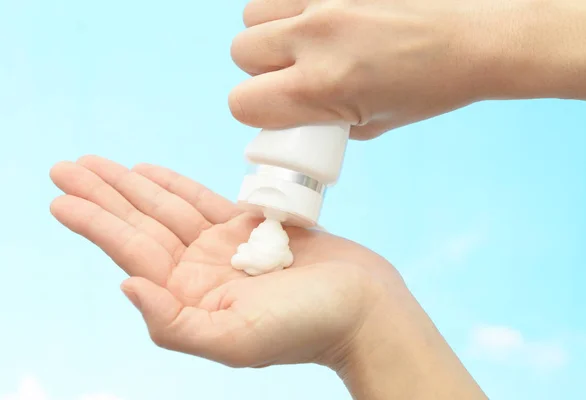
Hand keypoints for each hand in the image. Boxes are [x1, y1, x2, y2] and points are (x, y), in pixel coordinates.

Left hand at [49, 155, 403, 367]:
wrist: (363, 307)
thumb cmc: (307, 327)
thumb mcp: (235, 340)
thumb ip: (175, 324)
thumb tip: (126, 288)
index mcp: (191, 299)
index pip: (133, 253)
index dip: (96, 223)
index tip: (61, 197)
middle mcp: (201, 272)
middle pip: (141, 225)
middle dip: (103, 196)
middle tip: (65, 167)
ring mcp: (224, 248)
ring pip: (167, 209)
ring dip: (132, 185)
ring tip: (97, 164)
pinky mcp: (251, 227)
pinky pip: (204, 201)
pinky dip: (175, 185)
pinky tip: (150, 173)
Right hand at [229, 0, 585, 139]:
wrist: (479, 35)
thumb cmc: (433, 85)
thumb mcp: (373, 124)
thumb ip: (322, 119)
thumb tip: (295, 112)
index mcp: (324, 87)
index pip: (242, 103)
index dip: (257, 110)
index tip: (277, 108)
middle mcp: (316, 37)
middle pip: (241, 53)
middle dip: (264, 69)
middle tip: (299, 71)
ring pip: (253, 14)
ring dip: (273, 31)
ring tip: (310, 39)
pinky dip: (292, 5)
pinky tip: (322, 15)